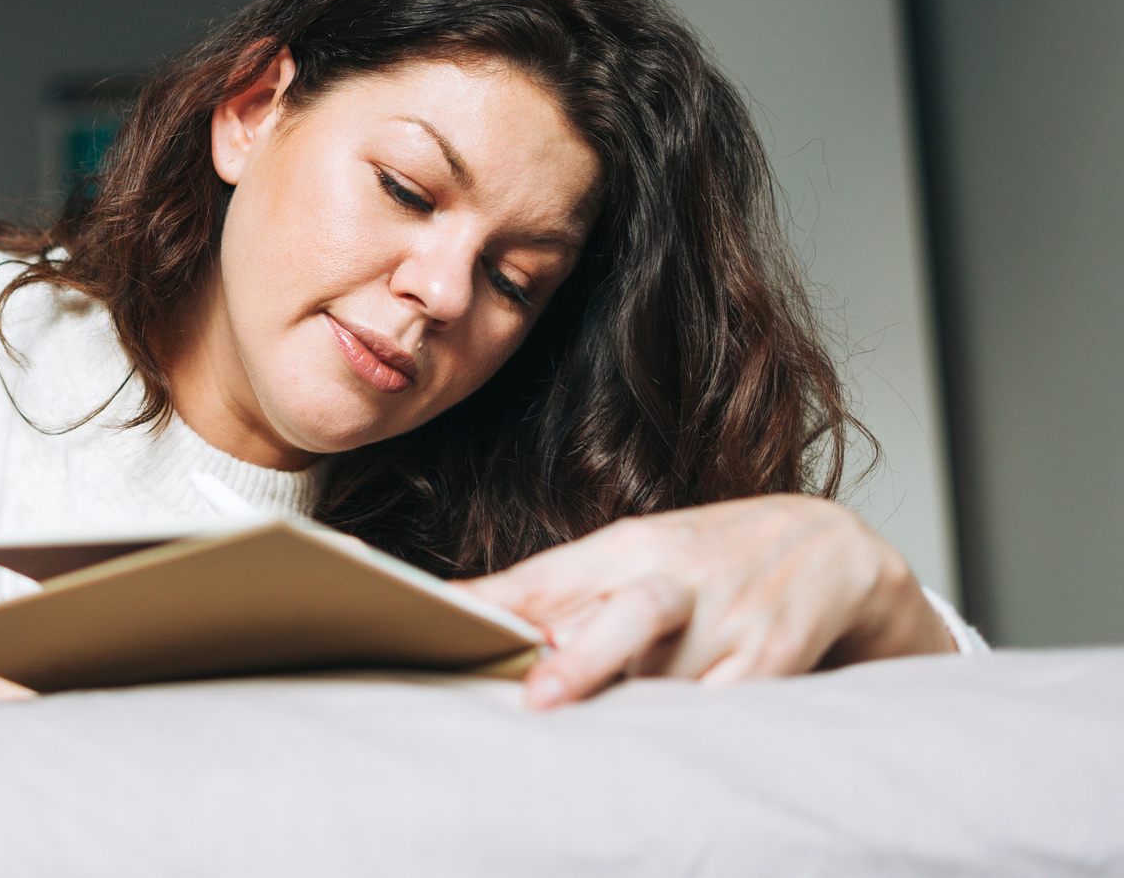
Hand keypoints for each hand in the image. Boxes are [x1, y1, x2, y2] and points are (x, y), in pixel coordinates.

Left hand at [461, 494, 955, 709]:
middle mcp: (680, 576)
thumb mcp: (639, 552)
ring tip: (606, 725)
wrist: (828, 544)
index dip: (499, 598)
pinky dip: (698, 719)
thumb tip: (494, 629)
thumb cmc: (706, 557)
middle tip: (538, 699)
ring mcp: (732, 618)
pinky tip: (676, 733)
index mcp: (632, 543)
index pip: (553, 573)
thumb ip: (570, 590)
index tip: (447, 615)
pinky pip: (727, 704)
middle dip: (583, 661)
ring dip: (640, 700)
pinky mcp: (776, 658)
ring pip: (676, 675)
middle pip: (629, 614)